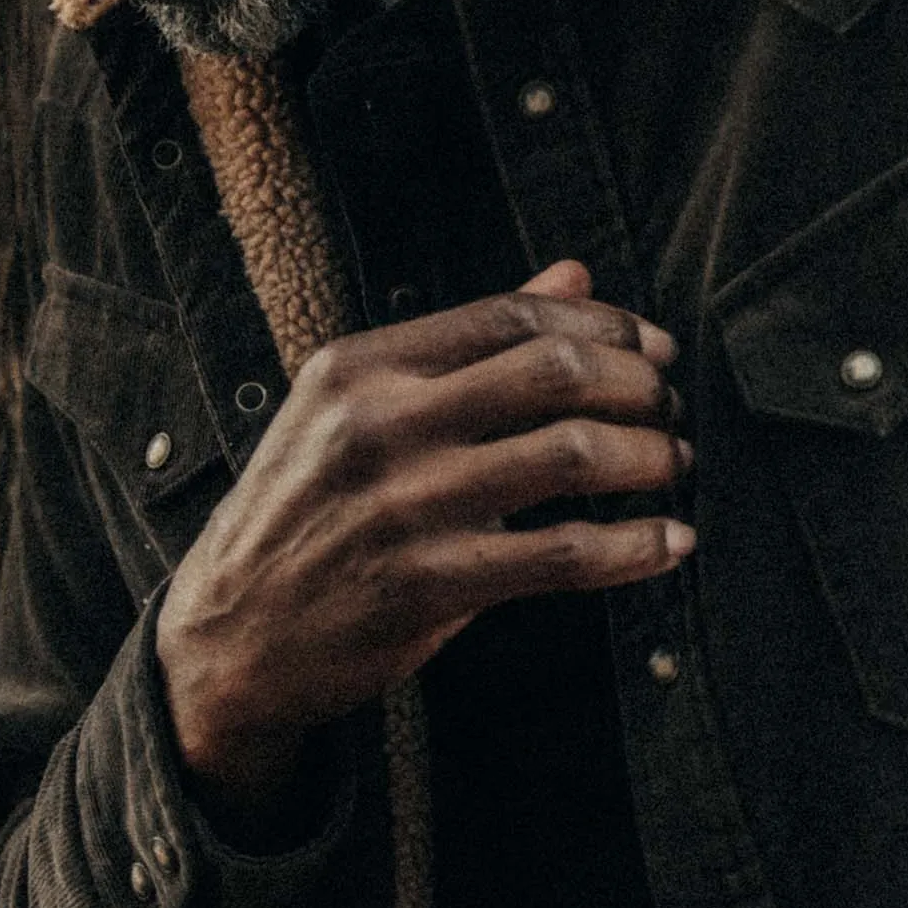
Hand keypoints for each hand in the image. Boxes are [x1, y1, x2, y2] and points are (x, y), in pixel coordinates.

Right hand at [155, 261, 691, 819]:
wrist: (229, 635)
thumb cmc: (311, 509)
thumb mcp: (362, 407)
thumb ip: (472, 341)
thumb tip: (576, 272)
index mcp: (360, 366)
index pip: (510, 317)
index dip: (603, 327)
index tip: (655, 348)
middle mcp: (377, 425)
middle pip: (551, 373)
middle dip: (638, 385)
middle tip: (672, 407)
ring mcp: (400, 507)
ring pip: (566, 455)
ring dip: (648, 456)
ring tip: (678, 465)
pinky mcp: (424, 586)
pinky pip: (558, 555)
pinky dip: (632, 547)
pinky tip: (670, 543)